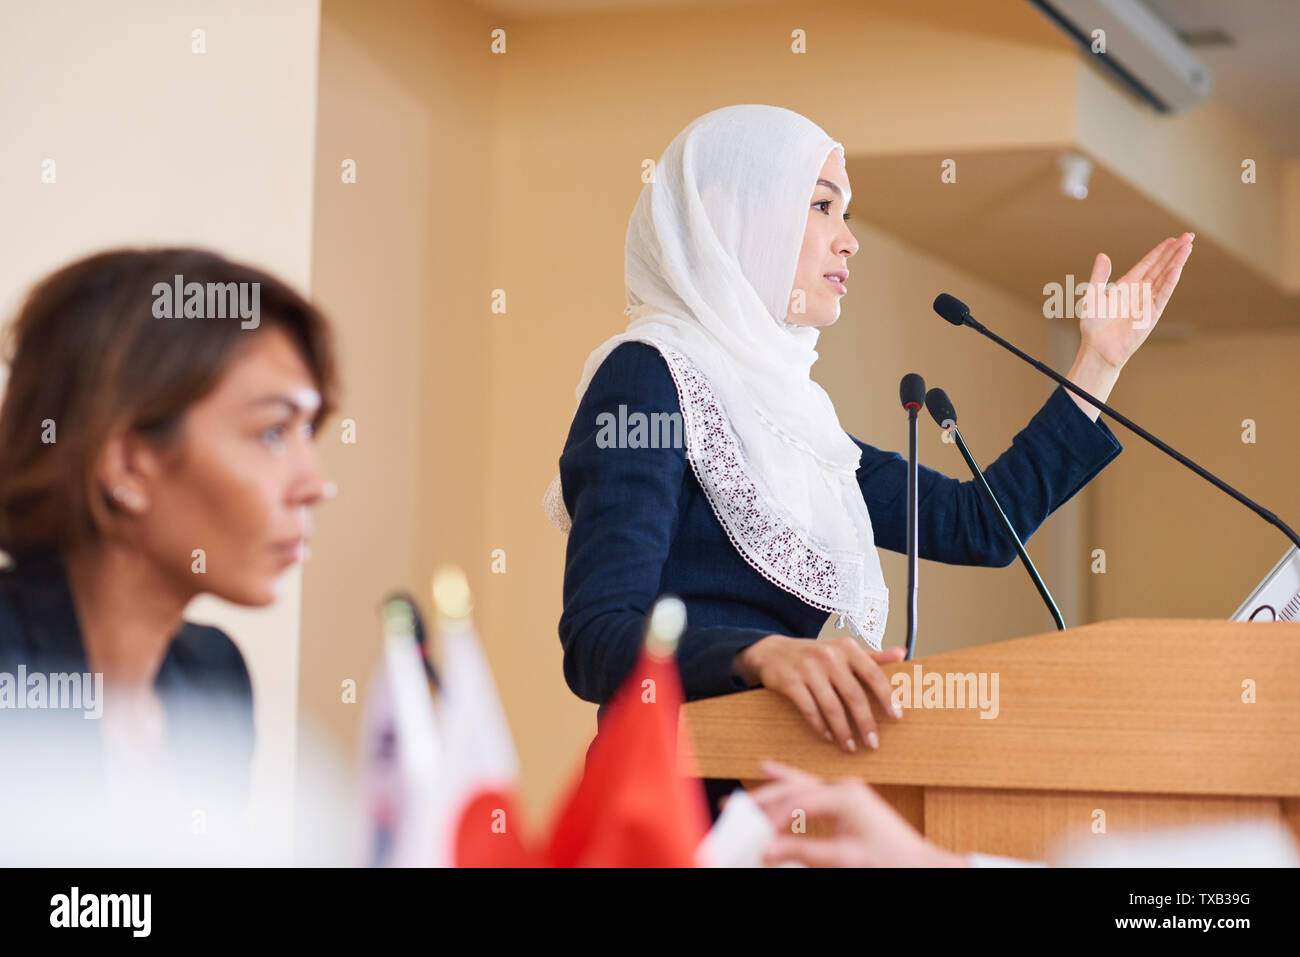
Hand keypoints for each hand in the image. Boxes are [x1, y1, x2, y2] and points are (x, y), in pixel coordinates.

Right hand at [733, 635, 904, 751]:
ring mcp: (808, 669)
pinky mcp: (790, 682)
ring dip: (843, 730)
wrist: (772, 652)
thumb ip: (872, 656)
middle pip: (853, 694)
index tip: (897, 717)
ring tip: (850, 747)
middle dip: (865, 722)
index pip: (873, 673)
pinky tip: (828, 737)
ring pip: (831, 706)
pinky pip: (809, 709)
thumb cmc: (815, 655)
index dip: (886, 696)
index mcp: (846, 649)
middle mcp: (829, 656)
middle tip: (873, 743)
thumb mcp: (842, 651)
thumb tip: (902, 653)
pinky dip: (820, 726)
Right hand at [747, 759, 968, 867]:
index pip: (795, 803)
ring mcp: (843, 790)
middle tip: (732, 809)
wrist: (921, 865)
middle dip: (761, 801)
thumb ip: (804, 852)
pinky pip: (807, 786)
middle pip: (791, 788)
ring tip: (743, 798)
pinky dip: (786, 780)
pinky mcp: (843, 798)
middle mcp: (842, 787)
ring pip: (797, 785)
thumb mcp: (845, 859)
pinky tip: (768, 768)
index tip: (748, 832)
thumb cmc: (890, 861)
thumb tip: (766, 850)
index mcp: (845, 797)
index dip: (769, 818)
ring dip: (769, 791)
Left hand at [1077, 232, 1193, 372]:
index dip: (1160, 251)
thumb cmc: (1094, 325)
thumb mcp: (1093, 295)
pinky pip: (1162, 294)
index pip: (1147, 263)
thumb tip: (1102, 255)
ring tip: (1188, 247)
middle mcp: (1139, 291)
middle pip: (1160, 267)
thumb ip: (1099, 276)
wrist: (1098, 348)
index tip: (1172, 239)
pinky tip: (1177, 268)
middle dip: (1174, 252)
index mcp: (1127, 285)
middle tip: (1188, 236)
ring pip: (1165, 277)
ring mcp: (1147, 302)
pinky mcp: (1152, 314)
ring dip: (1176, 262)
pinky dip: (1170, 281)